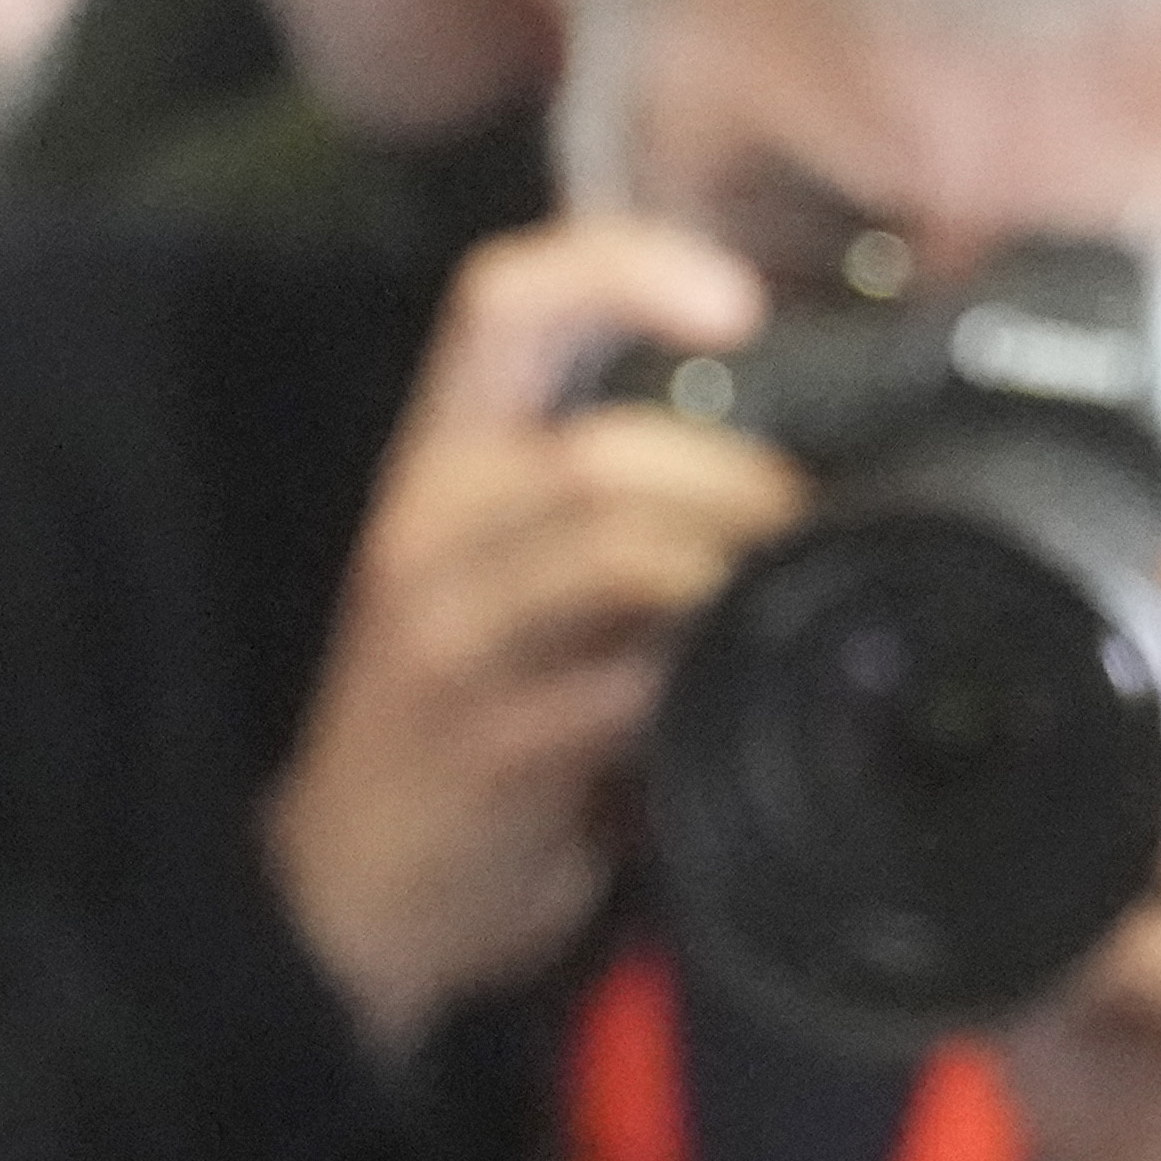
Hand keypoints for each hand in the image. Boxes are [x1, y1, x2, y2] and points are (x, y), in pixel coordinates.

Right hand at [266, 219, 793, 1056]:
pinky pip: (624, 685)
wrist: (348, 892)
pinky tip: (735, 688)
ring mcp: (450, 643)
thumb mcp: (500, 577)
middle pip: (600, 449)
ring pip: (616, 550)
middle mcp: (425, 534)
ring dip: (734, 568)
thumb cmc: (453, 717)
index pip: (505, 301)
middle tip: (812, 524)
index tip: (738, 300)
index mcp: (435, 464)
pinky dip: (704, 675)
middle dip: (740, 481)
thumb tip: (787, 452)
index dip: (624, 268)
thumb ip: (604, 506)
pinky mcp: (490, 747)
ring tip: (790, 596)